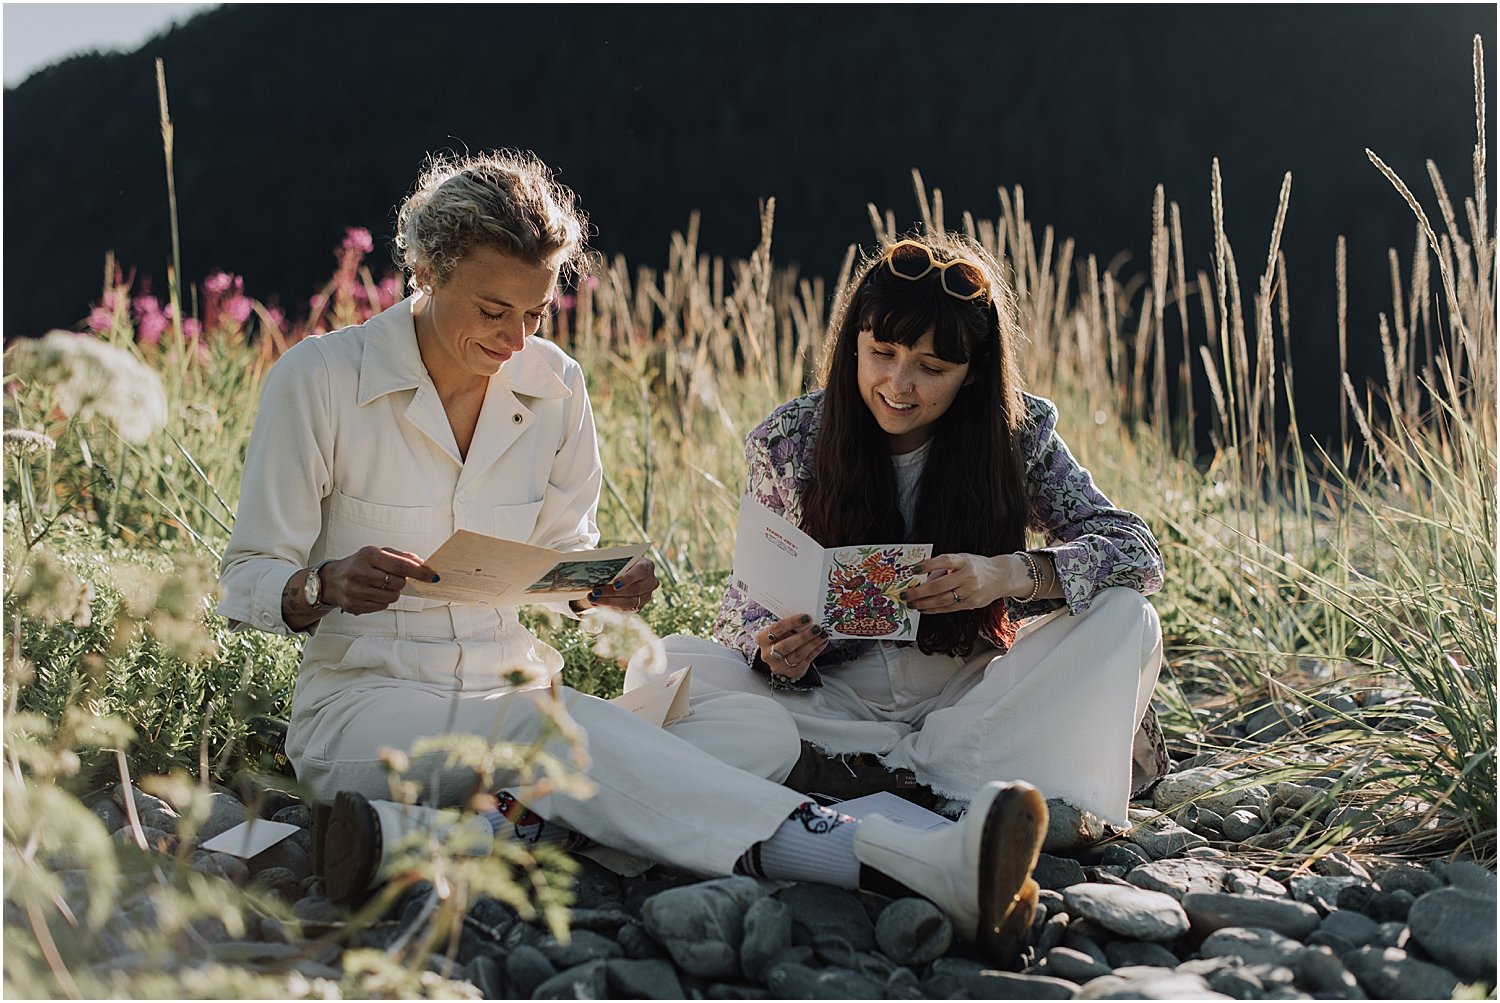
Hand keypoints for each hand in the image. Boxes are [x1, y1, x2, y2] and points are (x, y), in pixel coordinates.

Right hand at [321, 546, 439, 614]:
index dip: (420, 572)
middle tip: (392, 578)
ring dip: (392, 592)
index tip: (433, 576)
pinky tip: (372, 593)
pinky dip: (382, 600)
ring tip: (380, 585)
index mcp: (368, 555)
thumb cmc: (358, 564)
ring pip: (392, 597)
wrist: (332, 580)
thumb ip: (400, 557)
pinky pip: (382, 606)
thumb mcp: (377, 553)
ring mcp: (356, 590)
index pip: (400, 565)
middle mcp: (360, 572)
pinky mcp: (355, 605)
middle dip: (402, 582)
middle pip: (398, 583)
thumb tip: (422, 563)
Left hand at [574, 558, 659, 613]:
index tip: (615, 584)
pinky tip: (596, 604)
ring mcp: (646, 596)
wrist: (624, 573)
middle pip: (633, 590)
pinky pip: (625, 610)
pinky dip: (609, 607)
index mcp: (647, 566)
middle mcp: (650, 582)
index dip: (628, 578)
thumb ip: (609, 561)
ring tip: (592, 598)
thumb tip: (590, 561)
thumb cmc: (619, 563)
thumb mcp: (616, 559)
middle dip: (612, 592)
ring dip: (608, 601)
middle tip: (595, 592)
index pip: (641, 572)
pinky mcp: (638, 607)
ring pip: (629, 603)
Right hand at [754, 613, 826, 681]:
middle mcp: (768, 654)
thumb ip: (789, 625)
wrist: (778, 656)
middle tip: (816, 628)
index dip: (792, 623)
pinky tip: (822, 642)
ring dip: (812, 644)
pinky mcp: (792, 672)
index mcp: (762, 639)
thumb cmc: (780, 637)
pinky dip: (816, 650)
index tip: (806, 617)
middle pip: (786, 646)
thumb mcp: (779, 630)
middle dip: (803, 636)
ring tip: (822, 634)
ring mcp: (779, 665)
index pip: (776, 629)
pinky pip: (806, 661)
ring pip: (797, 655)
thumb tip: (808, 618)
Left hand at [900, 553, 1026, 613]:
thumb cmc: (976, 566)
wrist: (1001, 576)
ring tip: (911, 603)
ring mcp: (971, 591)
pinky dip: (934, 609)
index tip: (913, 569)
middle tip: (905, 594)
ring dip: (924, 603)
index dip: (928, 565)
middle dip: (919, 591)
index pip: (944, 561)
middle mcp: (968, 576)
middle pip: (940, 586)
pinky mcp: (972, 603)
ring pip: (943, 600)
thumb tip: (920, 577)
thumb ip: (943, 567)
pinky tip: (923, 608)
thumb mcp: (962, 559)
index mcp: (964, 561)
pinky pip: (949, 608)